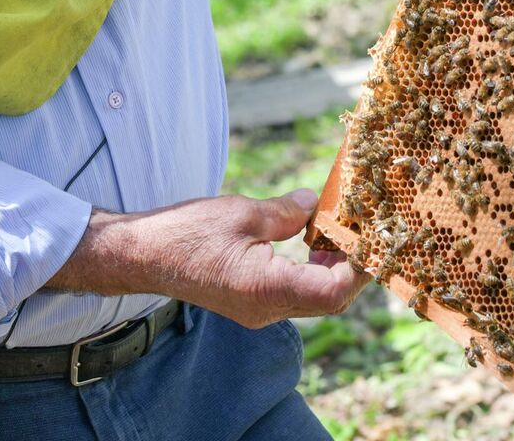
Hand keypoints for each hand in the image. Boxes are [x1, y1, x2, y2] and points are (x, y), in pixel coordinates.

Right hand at [48, 189, 368, 328]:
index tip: (368, 235)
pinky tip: (309, 240)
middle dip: (350, 265)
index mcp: (266, 289)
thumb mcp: (244, 211)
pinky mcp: (250, 303)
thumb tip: (316, 204)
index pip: (333, 292)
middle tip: (358, 228)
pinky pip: (293, 292)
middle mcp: (267, 309)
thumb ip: (287, 211)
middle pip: (328, 299)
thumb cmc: (188, 231)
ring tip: (335, 229)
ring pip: (312, 297)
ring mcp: (258, 310)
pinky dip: (309, 269)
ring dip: (331, 266)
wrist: (145, 254)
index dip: (359, 266)